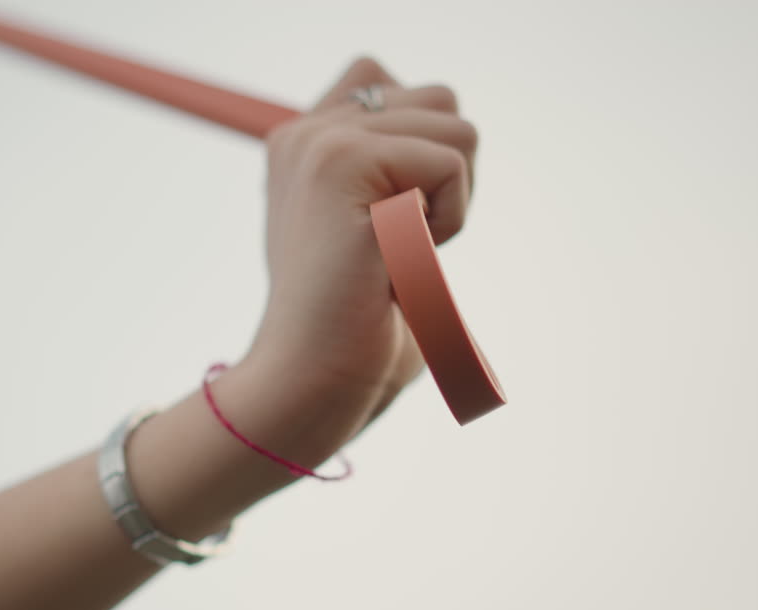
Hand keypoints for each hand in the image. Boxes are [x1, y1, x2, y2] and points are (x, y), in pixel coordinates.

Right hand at [245, 57, 478, 432]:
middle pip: (439, 98)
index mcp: (303, 144)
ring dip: (449, 201)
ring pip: (455, 125)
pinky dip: (444, 221)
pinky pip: (451, 162)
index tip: (381, 226)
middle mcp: (302, 132)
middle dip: (445, 177)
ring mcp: (317, 141)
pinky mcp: (340, 161)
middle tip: (393, 246)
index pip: (387, 81)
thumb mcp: (378, 232)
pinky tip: (391, 261)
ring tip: (393, 253)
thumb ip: (395, 169)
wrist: (316, 380)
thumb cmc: (356, 330)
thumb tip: (442, 133)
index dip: (421, 153)